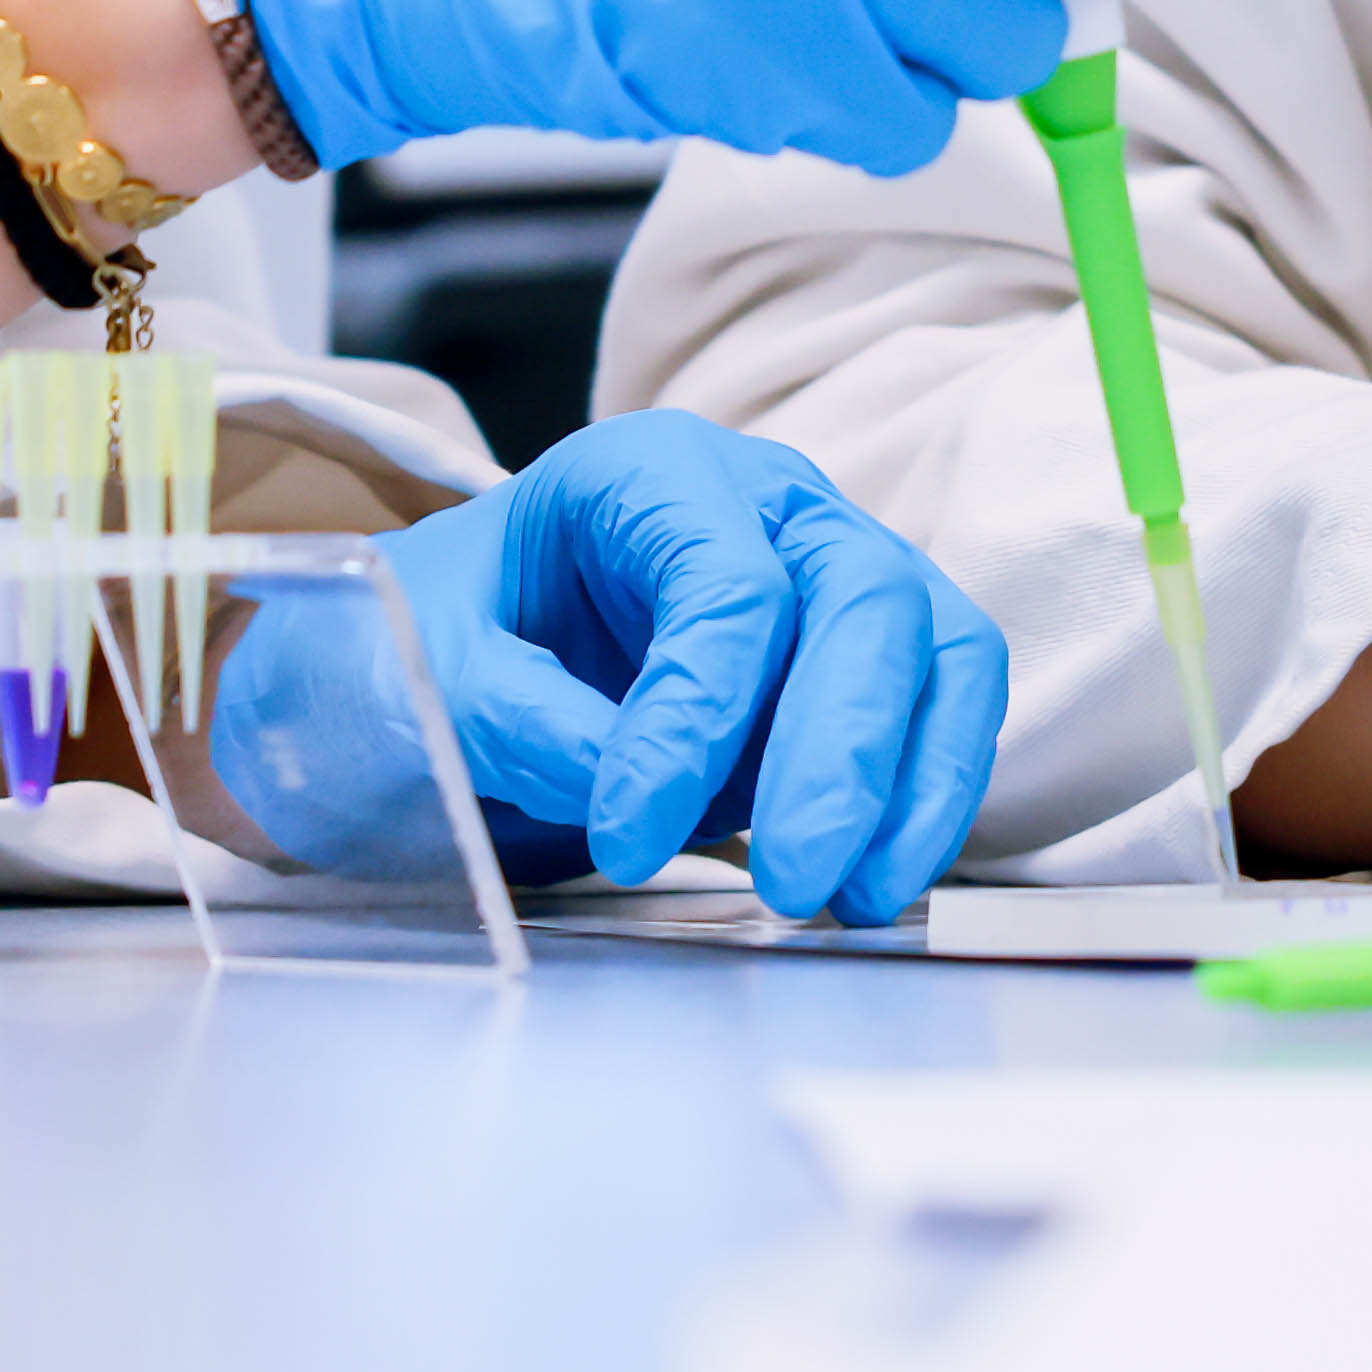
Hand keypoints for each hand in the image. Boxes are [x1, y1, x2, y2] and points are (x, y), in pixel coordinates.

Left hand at [203, 414, 1013, 925]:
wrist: (463, 643)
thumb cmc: (449, 631)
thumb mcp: (427, 660)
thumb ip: (509, 712)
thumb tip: (611, 778)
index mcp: (651, 472)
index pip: (729, 585)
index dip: (695, 722)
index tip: (628, 839)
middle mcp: (768, 500)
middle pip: (864, 600)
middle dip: (840, 755)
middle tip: (789, 886)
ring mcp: (835, 567)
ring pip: (935, 647)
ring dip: (910, 783)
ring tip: (850, 899)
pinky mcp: (870, 652)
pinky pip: (944, 707)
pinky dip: (928, 798)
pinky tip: (874, 881)